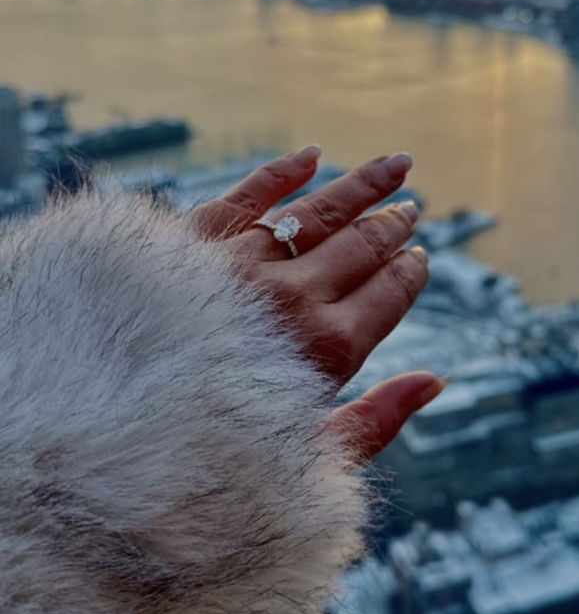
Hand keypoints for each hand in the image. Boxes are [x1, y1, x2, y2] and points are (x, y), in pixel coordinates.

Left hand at [190, 145, 445, 460]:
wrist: (108, 436)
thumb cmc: (211, 458)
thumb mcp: (308, 457)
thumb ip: (376, 419)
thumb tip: (435, 380)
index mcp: (325, 349)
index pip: (386, 295)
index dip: (408, 273)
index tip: (419, 255)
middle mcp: (290, 298)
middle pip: (360, 247)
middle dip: (391, 225)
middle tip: (410, 208)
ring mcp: (244, 264)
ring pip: (319, 211)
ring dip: (361, 186)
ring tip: (395, 164)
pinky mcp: (195, 239)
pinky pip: (249, 194)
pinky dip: (283, 171)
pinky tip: (312, 155)